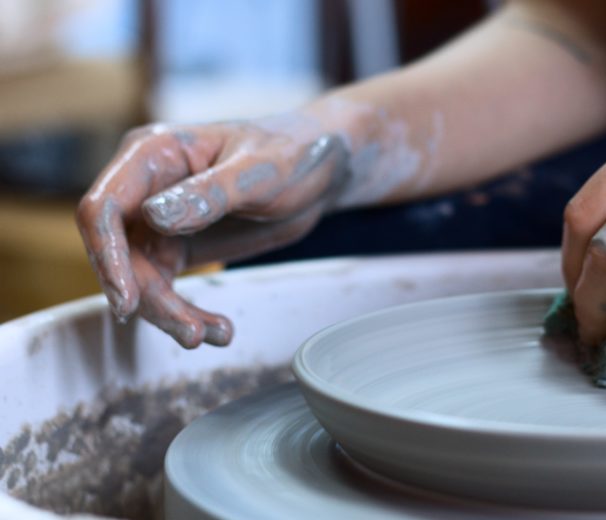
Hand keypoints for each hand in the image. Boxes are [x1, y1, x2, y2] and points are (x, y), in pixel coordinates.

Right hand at [77, 115, 350, 347]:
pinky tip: (219, 329)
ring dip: (171, 313)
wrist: (322, 168)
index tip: (126, 299)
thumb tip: (154, 217)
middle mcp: (145, 187)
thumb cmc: (293, 152)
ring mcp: (159, 219)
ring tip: (214, 334)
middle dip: (149, 298)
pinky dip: (187, 311)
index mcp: (153, 154)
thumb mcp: (259, 172)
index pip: (104, 206)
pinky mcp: (178, 245)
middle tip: (190, 332)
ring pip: (141, 278)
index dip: (106, 255)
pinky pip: (165, 287)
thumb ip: (210, 194)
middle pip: (119, 253)